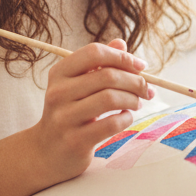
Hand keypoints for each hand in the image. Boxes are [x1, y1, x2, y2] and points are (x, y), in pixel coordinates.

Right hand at [29, 38, 153, 185]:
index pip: (94, 53)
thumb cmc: (70, 111)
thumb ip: (98, 63)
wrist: (48, 152)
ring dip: (133, 99)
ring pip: (111, 98)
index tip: (141, 66)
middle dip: (135, 80)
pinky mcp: (75, 140)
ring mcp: (65, 117)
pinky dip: (126, 118)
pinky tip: (126, 117)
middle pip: (108, 76)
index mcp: (59, 73)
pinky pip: (111, 124)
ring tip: (137, 103)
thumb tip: (121, 43)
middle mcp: (58, 93)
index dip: (122, 56)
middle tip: (147, 89)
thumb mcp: (78, 84)